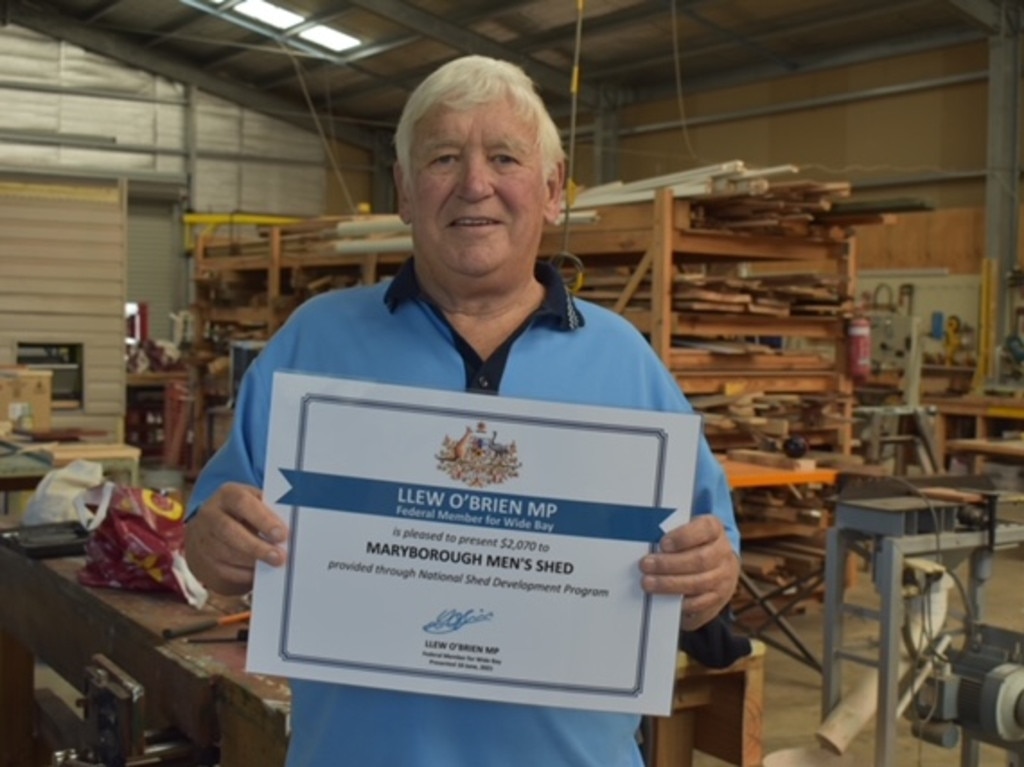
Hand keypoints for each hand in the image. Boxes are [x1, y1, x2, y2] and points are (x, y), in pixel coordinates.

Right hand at [184, 482, 287, 595]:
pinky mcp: (202, 561)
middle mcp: (210, 515)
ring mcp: (202, 539)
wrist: (209, 529)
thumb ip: (270, 509)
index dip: (262, 518)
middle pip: (229, 530)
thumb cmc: (243, 514)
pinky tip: (258, 574)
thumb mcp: (255, 502)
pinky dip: (242, 575)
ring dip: (251, 562)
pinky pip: (222, 571)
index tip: (281, 534)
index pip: (242, 502)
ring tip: (273, 565)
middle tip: (279, 557)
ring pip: (225, 553)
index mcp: (227, 495)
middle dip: (256, 546)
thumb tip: (293, 522)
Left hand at [639, 514, 738, 630]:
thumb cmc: (693, 545)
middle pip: (700, 559)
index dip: (684, 536)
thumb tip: (647, 538)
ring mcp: (723, 576)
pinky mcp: (718, 597)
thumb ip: (670, 532)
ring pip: (698, 583)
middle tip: (645, 565)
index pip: (706, 528)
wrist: (718, 566)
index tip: (663, 543)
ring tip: (648, 582)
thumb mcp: (685, 531)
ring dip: (669, 584)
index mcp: (715, 529)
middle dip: (669, 564)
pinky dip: (680, 602)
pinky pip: (700, 603)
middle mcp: (723, 552)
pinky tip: (664, 598)